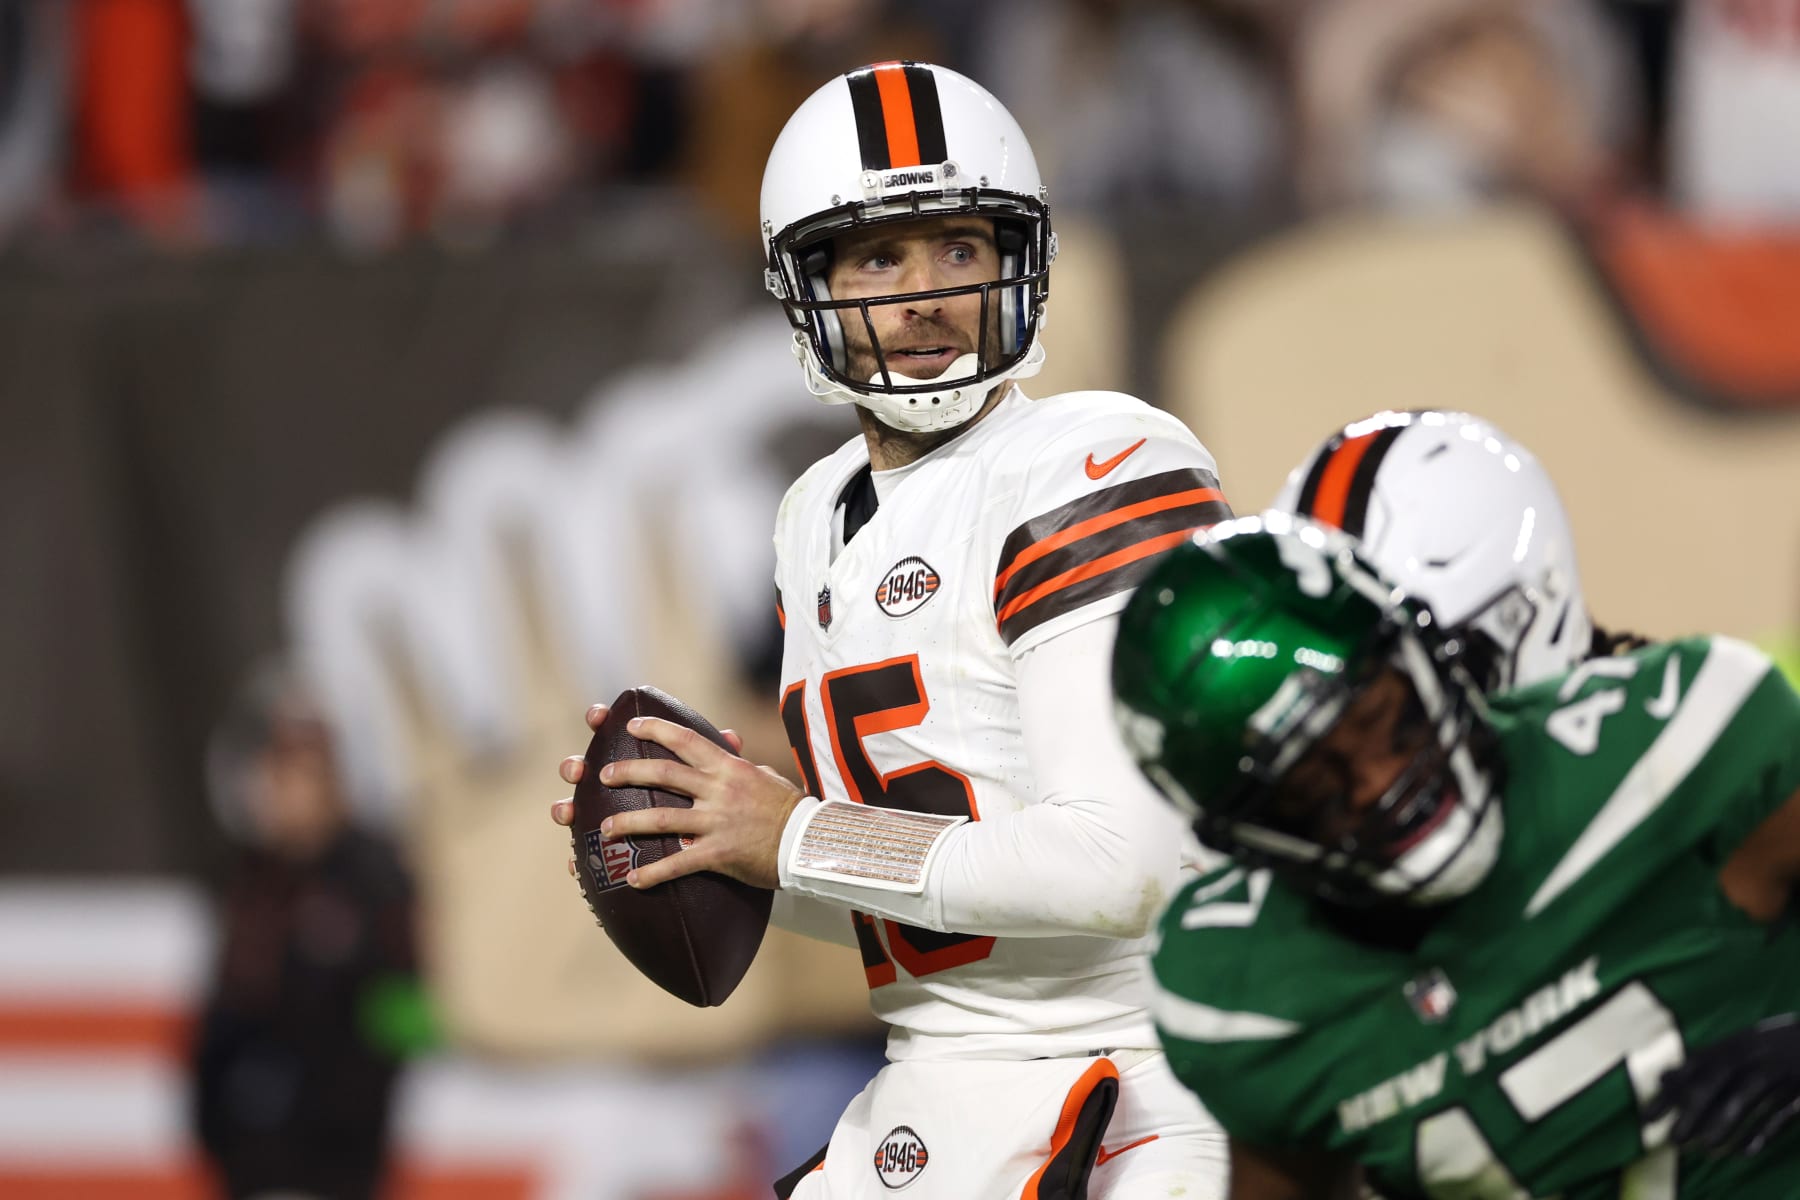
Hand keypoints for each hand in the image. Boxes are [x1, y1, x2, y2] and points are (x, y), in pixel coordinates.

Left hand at [551, 702, 795, 888]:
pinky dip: (652, 873)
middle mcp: (718, 790)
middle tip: (602, 776)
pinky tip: (632, 880)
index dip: (655, 729)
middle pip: (663, 774)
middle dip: (628, 772)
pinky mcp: (718, 854)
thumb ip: (739, 762)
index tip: (631, 725)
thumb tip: (728, 742)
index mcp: (728, 767)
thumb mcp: (764, 775)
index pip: (686, 739)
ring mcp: (716, 822)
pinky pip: (678, 863)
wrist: (808, 842)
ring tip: (605, 829)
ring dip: (628, 824)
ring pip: (661, 818)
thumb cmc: (788, 808)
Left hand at [1648, 1014, 1799, 1155]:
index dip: (1671, 1093)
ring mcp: (1778, 1071)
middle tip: (1673, 1139)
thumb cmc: (1772, 1045)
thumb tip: (1661, 1077)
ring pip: (1746, 1096)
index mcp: (1734, 1044)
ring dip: (1724, 1121)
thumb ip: (1701, 1063)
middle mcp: (1752, 1054)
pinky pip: (1783, 1112)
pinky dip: (1765, 1131)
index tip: (1648, 1117)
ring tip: (1706, 1147)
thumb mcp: (1738, 1046)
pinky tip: (1746, 1151)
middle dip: (1692, 1110)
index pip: (1695, 1067)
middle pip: (1716, 1081)